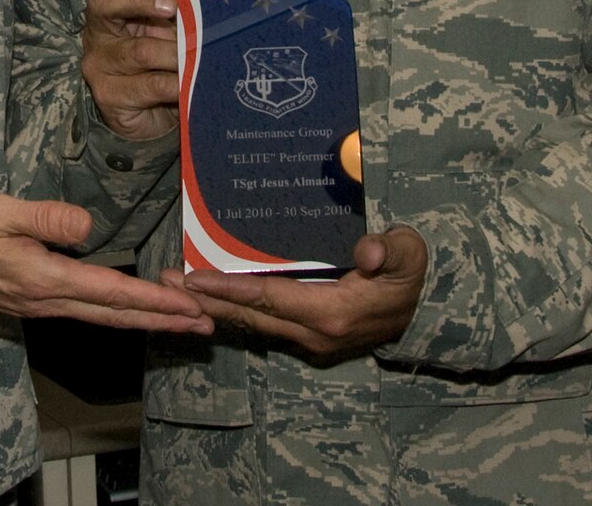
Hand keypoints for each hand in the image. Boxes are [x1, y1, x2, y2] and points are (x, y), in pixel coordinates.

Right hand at [0, 188, 210, 333]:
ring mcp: (30, 305)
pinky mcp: (20, 300)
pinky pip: (76, 310)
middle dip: (161, 320)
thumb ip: (46, 218)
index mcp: (41, 279)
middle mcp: (41, 300)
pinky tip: (119, 306)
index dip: (155, 302)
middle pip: (113, 314)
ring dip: (139, 317)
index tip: (191, 307)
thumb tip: (87, 226)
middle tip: (204, 323)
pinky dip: (109, 310)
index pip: (111, 294)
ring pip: (96, 315)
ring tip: (175, 318)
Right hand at [81, 0, 179, 140]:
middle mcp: (97, 35)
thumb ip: (175, 16)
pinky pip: (149, 86)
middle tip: (172, 7)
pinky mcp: (109, 96)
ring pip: (138, 50)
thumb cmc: (160, 67)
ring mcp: (99, 66)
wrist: (152, 119)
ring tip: (197, 53)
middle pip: (104, 3)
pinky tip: (191, 82)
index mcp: (110, 11)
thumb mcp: (165, 34)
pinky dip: (176, 82)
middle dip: (141, 0)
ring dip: (174, 51)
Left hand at [163, 226, 426, 363]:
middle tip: (164, 282)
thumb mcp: (409, 253)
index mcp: (331, 312)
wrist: (426, 314)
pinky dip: (238, 312)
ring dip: (216, 307)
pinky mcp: (311, 340)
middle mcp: (314, 333)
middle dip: (206, 299)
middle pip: (249, 315)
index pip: (268, 298)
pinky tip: (214, 299)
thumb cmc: (411, 275)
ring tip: (178, 288)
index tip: (192, 277)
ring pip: (253, 324)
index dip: (229, 288)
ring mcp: (311, 341)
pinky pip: (266, 325)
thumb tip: (369, 253)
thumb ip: (390, 250)